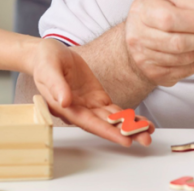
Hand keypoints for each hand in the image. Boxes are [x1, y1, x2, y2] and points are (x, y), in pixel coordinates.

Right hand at [32, 38, 152, 146]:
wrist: (48, 53)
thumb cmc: (44, 61)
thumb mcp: (48, 69)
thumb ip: (56, 85)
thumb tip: (64, 101)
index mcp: (66, 108)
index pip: (90, 123)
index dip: (108, 131)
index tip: (124, 139)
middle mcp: (80, 111)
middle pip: (105, 125)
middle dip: (125, 133)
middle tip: (145, 139)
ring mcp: (89, 105)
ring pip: (112, 119)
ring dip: (130, 126)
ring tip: (149, 131)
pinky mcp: (97, 97)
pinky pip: (114, 109)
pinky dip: (127, 115)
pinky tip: (140, 120)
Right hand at [124, 0, 193, 87]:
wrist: (135, 39)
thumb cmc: (155, 15)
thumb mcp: (169, 0)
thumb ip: (190, 3)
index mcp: (142, 12)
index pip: (170, 20)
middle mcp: (139, 37)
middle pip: (179, 43)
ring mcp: (146, 59)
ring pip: (184, 59)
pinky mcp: (156, 74)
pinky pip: (185, 71)